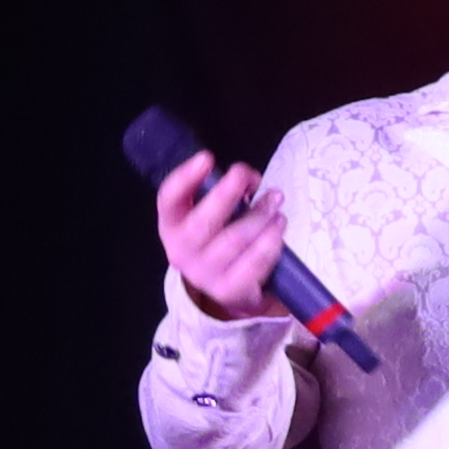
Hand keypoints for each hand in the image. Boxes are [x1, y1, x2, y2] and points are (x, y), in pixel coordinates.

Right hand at [156, 149, 289, 323]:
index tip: (207, 158)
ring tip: (275, 202)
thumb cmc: (219, 240)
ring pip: (235, 239)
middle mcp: (181, 251)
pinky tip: (278, 227)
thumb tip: (249, 177)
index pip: (169, 199)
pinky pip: (255, 262)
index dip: (185, 177)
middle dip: (229, 193)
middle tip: (250, 175)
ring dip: (259, 216)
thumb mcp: (211, 216)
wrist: (226, 287)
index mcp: (171, 226)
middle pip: (205, 220)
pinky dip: (271, 241)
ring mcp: (205, 274)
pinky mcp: (230, 291)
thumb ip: (224, 194)